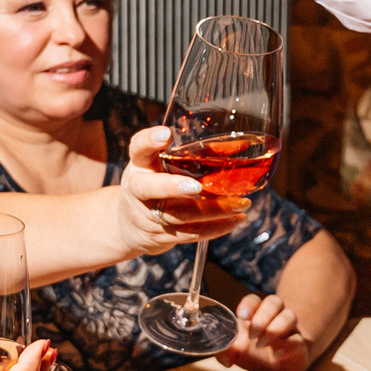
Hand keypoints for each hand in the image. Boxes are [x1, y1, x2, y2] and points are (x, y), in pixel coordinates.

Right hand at [110, 126, 251, 257]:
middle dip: (174, 188)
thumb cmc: (151, 183)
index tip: (165, 134)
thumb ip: (182, 153)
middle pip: (151, 188)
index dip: (149, 141)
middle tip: (196, 187)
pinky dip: (216, 228)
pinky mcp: (162, 236)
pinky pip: (191, 234)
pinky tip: (236, 219)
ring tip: (241, 203)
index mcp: (140, 166)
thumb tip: (233, 146)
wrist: (130, 225)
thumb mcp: (156, 164)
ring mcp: (149, 216)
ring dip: (213, 211)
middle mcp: (138, 190)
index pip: (139, 149)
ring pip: (179, 215)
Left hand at [219, 292, 311, 370]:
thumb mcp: (236, 353)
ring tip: (261, 343)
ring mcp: (289, 328)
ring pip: (289, 316)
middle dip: (262, 316)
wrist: (278, 367)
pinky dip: (289, 344)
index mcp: (256, 313)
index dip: (248, 304)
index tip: (242, 316)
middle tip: (252, 334)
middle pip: (274, 302)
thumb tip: (224, 359)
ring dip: (275, 328)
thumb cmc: (254, 354)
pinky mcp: (299, 344)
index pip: (254, 299)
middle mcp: (275, 316)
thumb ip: (225, 352)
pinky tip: (278, 354)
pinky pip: (298, 338)